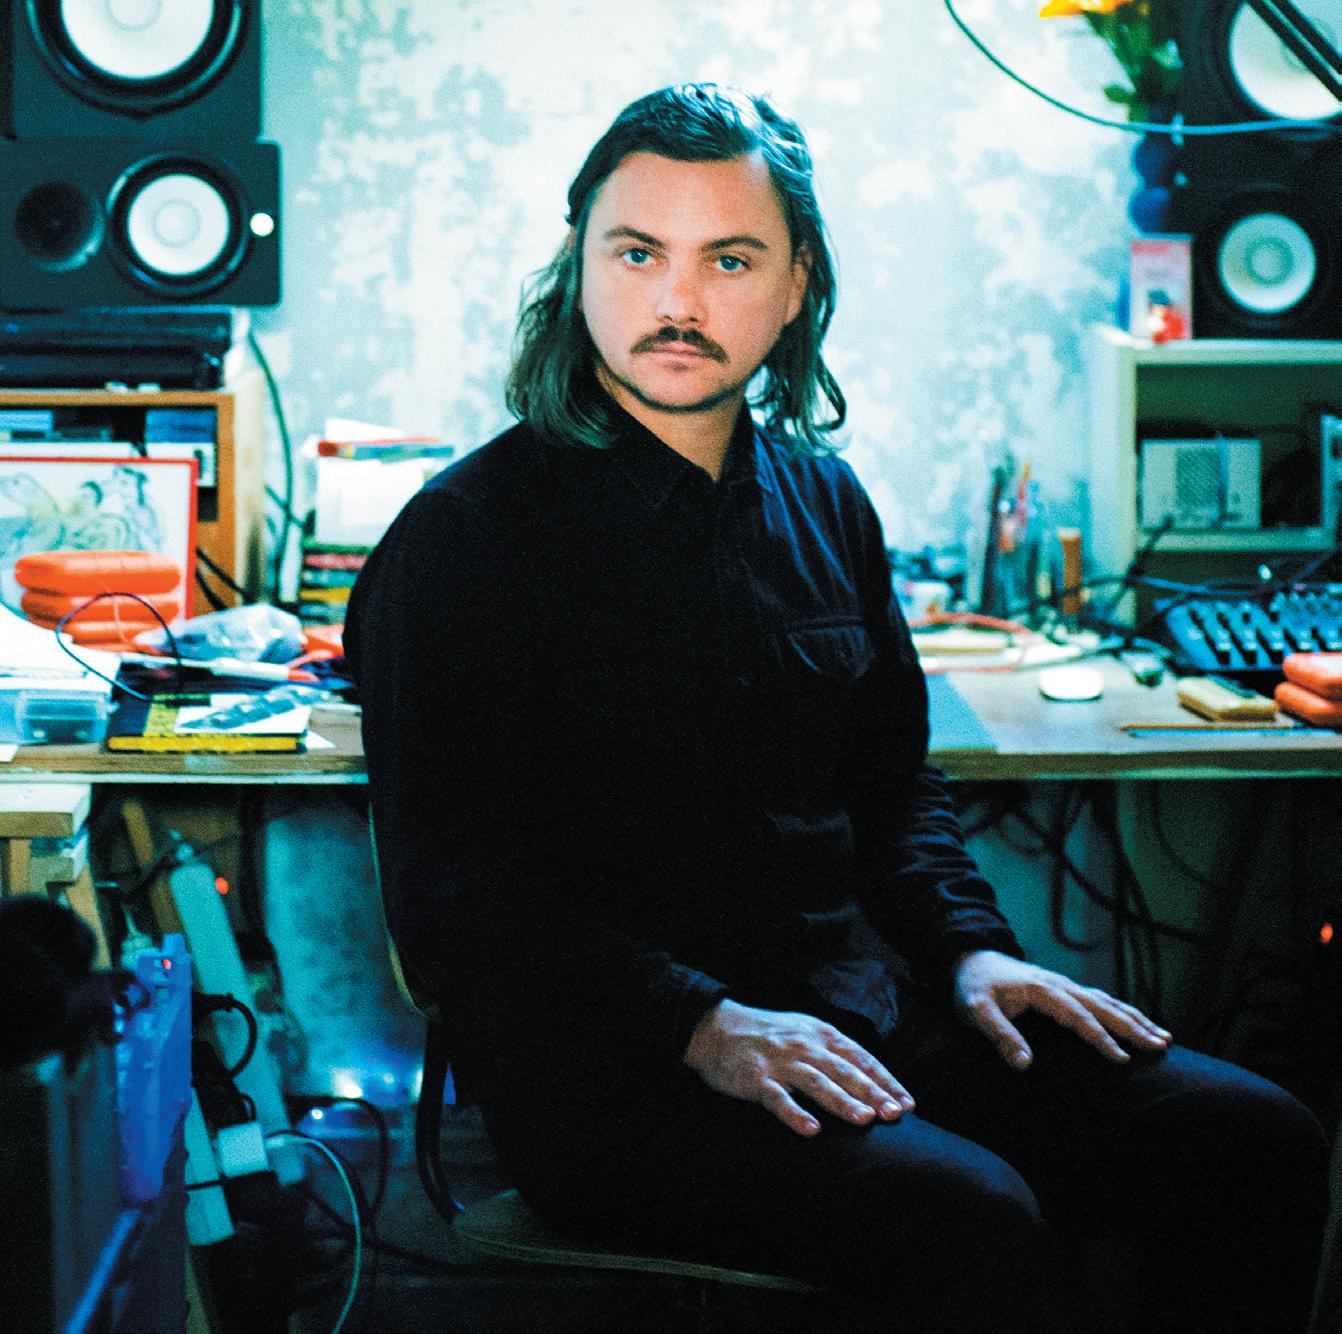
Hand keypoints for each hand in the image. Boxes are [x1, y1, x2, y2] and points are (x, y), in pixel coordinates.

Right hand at [683, 999, 914, 1136]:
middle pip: (844, 1070)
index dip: (885, 1080)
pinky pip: (779, 1098)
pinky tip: (812, 1130)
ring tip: (865, 1119)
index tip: (907, 1103)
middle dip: (872, 1092)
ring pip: (817, 1082)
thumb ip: (832, 1052)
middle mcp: (804, 1045)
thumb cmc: (766, 1035)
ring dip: (842, 1101)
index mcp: (820, 1034)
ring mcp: (780, 1062)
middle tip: (895, 1114)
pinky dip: (795, 1114)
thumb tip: (869, 1079)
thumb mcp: (803, 1032)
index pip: (861, 1058)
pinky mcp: (757, 1078)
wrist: (715, 1028)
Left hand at [953, 949, 1171, 1069]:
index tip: (1123, 1059)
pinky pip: (1098, 1000)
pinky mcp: (1063, 988)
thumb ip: (1000, 1035)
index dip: (1100, 1038)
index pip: (1078, 1017)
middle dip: (1133, 1026)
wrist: (969, 958)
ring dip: (1135, 1018)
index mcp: (1042, 989)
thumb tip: (1025, 1065)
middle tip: (1162, 1045)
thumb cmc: (972, 987)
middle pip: (1102, 1006)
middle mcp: (1059, 984)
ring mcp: (1063, 984)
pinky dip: (1121, 1011)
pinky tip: (1137, 1022)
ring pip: (1106, 1001)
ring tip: (1164, 1037)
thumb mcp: (976, 1010)